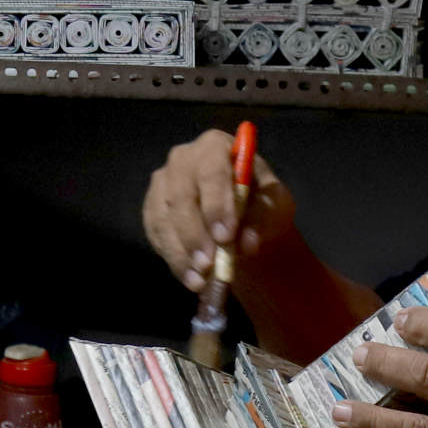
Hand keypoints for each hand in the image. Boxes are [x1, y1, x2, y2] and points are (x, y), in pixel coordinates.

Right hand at [142, 129, 297, 292]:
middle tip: (209, 264)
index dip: (216, 204)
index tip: (226, 236)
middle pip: (181, 196)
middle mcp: (182, 159)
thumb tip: (247, 243)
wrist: (240, 216)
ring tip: (200, 280)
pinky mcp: (151, 208)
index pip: (211, 171)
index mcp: (215, 146)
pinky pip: (156, 235)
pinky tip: (190, 279)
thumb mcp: (275, 207)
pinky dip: (173, 259)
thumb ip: (264, 220)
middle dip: (194, 234)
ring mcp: (162, 183)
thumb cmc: (259, 203)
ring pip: (164, 219)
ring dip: (181, 253)